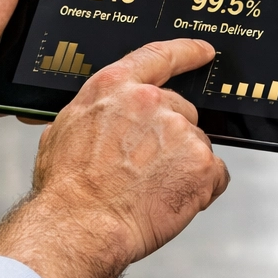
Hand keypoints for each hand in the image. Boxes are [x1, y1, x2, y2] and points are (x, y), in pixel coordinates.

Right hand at [0, 38, 228, 277]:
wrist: (80, 226)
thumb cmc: (67, 189)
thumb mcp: (63, 132)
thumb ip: (94, 115)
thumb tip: (101, 120)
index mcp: (115, 88)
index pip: (159, 56)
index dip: (186, 52)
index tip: (204, 51)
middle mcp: (150, 101)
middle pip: (181, 111)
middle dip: (171, 139)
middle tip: (147, 170)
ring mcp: (179, 130)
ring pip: (195, 146)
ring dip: (183, 167)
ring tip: (151, 191)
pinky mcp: (201, 163)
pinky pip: (214, 175)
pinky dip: (200, 190)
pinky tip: (172, 201)